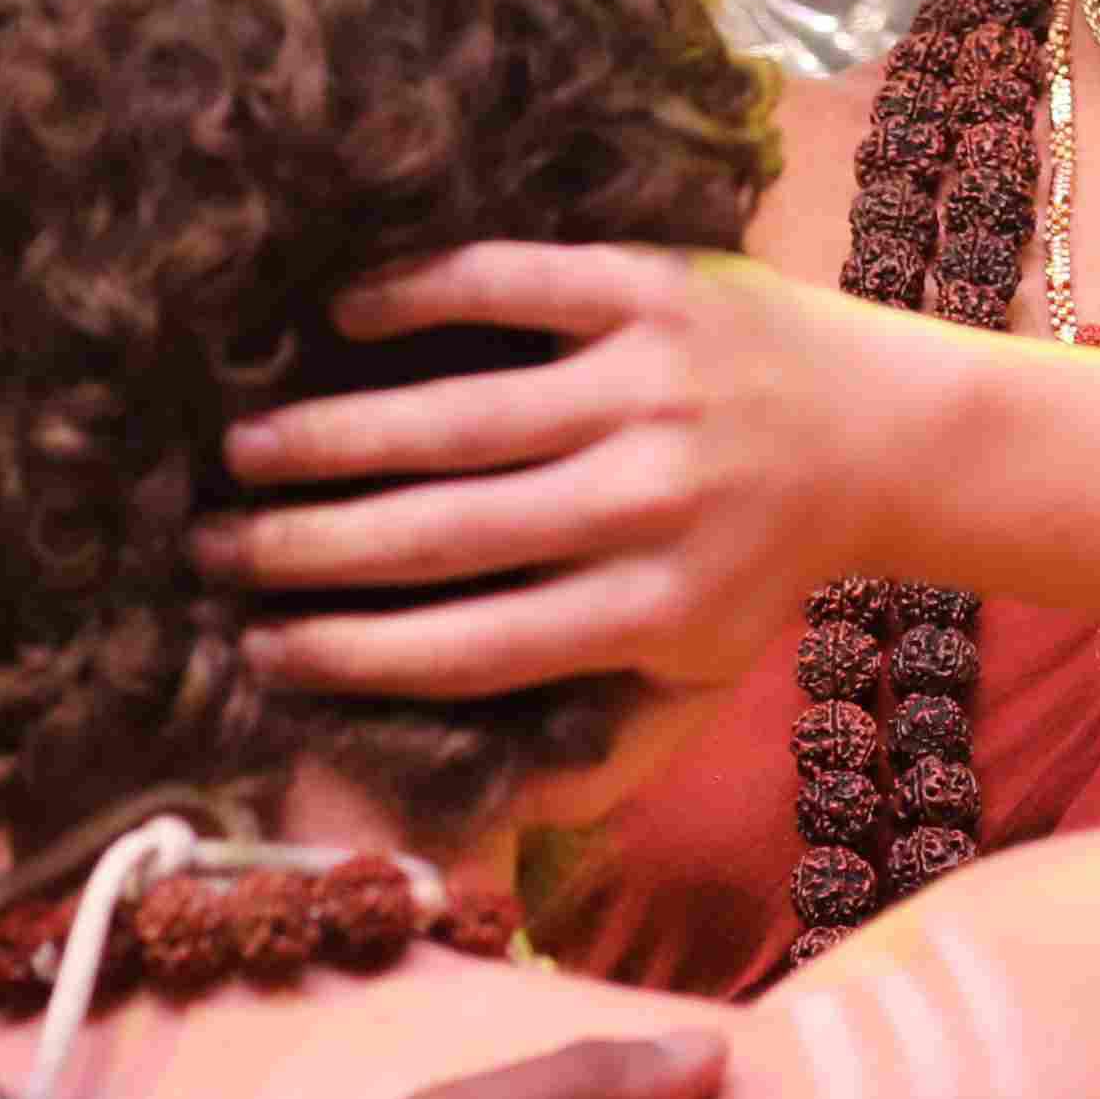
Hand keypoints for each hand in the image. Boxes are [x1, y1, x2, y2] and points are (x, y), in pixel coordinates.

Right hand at [210, 245, 926, 699]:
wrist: (890, 435)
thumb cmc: (760, 569)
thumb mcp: (700, 679)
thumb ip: (603, 751)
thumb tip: (473, 814)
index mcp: (653, 611)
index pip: (470, 646)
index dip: (350, 652)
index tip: (259, 648)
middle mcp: (649, 503)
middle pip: (443, 533)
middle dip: (307, 546)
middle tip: (209, 545)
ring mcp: (652, 389)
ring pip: (459, 416)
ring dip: (333, 435)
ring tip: (243, 450)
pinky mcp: (655, 290)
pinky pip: (513, 285)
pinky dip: (419, 297)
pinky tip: (341, 315)